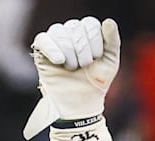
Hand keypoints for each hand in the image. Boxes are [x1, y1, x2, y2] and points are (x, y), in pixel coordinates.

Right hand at [23, 17, 120, 138]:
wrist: (81, 103)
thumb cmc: (96, 81)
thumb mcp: (110, 61)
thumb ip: (112, 41)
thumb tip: (108, 22)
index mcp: (88, 33)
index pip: (90, 24)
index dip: (94, 41)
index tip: (97, 58)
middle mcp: (71, 33)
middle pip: (74, 27)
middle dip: (83, 49)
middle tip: (84, 66)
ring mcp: (56, 41)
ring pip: (59, 32)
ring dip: (69, 53)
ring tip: (72, 68)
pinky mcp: (42, 51)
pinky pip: (43, 39)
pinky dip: (52, 48)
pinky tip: (59, 61)